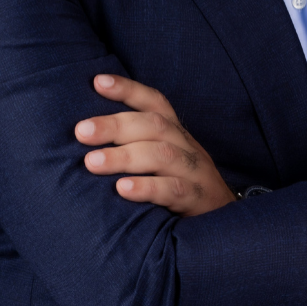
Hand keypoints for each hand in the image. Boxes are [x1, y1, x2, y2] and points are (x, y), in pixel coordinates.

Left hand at [75, 73, 237, 216]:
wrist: (225, 223)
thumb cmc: (181, 188)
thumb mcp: (164, 161)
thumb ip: (137, 145)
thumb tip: (85, 137)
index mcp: (176, 133)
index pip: (154, 103)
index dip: (128, 90)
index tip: (97, 82)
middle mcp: (186, 147)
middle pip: (153, 126)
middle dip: (115, 126)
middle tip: (81, 132)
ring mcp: (195, 172)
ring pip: (162, 155)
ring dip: (124, 156)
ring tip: (92, 162)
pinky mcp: (199, 200)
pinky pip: (174, 190)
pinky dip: (147, 187)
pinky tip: (122, 189)